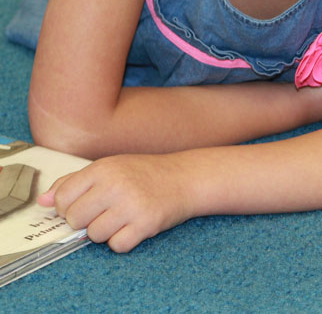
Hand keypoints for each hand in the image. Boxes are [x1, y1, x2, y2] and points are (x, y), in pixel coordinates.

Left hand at [38, 153, 193, 252]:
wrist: (186, 177)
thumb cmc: (145, 174)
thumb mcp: (110, 168)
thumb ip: (74, 182)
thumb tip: (43, 201)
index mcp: (103, 169)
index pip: (62, 198)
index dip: (69, 207)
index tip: (85, 205)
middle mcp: (115, 185)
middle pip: (75, 219)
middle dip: (87, 221)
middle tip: (106, 212)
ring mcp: (131, 205)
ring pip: (95, 235)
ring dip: (106, 232)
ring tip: (123, 218)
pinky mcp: (146, 224)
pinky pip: (117, 245)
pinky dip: (124, 241)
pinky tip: (134, 227)